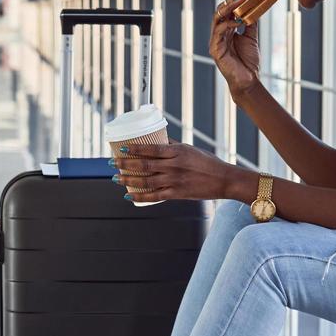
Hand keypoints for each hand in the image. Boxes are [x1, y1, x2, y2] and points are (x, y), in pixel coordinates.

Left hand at [112, 140, 252, 202]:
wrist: (224, 180)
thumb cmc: (208, 162)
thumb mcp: (190, 149)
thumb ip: (173, 146)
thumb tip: (158, 140)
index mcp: (177, 152)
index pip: (150, 149)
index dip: (134, 149)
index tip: (121, 148)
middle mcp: (173, 166)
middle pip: (144, 164)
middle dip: (125, 164)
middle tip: (112, 163)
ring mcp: (174, 181)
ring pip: (146, 181)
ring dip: (128, 179)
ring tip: (116, 178)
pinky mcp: (176, 194)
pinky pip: (154, 196)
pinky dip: (140, 196)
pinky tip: (129, 194)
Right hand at [210, 0, 261, 93]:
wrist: (248, 79)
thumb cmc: (248, 61)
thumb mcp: (251, 37)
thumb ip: (250, 23)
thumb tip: (254, 8)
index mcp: (225, 31)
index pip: (227, 11)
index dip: (235, 0)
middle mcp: (218, 34)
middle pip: (220, 12)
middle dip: (231, 1)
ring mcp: (215, 41)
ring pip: (218, 18)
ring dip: (230, 8)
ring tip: (241, 1)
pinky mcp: (215, 49)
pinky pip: (219, 32)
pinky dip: (228, 24)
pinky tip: (238, 20)